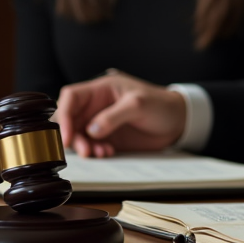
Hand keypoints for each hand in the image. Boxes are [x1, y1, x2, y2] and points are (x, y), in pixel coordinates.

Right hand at [54, 70, 185, 156]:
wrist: (179, 122)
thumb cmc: (161, 104)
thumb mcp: (138, 105)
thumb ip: (114, 116)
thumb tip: (91, 130)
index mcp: (102, 89)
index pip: (71, 97)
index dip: (64, 115)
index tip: (67, 136)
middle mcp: (97, 105)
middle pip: (71, 118)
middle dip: (73, 136)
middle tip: (85, 150)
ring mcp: (101, 122)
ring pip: (79, 135)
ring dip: (85, 146)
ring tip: (101, 152)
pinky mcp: (108, 137)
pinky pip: (92, 145)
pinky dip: (95, 152)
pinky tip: (107, 153)